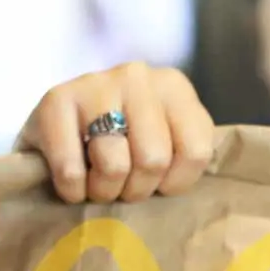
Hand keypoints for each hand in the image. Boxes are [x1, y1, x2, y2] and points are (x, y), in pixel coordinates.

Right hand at [15, 62, 215, 203]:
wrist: (54, 136)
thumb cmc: (121, 150)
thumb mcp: (165, 145)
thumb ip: (187, 157)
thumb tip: (215, 195)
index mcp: (175, 87)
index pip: (196, 151)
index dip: (175, 183)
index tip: (159, 184)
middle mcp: (138, 76)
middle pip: (154, 160)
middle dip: (136, 189)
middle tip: (122, 187)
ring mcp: (95, 82)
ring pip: (114, 165)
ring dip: (104, 191)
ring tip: (98, 184)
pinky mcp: (55, 99)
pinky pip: (72, 170)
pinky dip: (73, 191)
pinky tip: (72, 183)